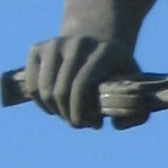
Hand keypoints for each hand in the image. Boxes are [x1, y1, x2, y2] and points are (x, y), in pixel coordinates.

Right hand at [22, 32, 142, 127]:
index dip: (79, 111)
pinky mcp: (37, 48)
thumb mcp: (133, 85)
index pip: (81, 84)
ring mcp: (55, 43)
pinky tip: (53, 106)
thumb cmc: (115, 72)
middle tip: (76, 122)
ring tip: (67, 114)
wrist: (96, 44)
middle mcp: (78, 42)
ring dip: (53, 110)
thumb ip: (136, 112)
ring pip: (43, 89)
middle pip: (60, 89)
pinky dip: (39, 102)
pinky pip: (31, 85)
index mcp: (105, 51)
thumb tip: (115, 125)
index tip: (84, 124)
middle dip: (67, 114)